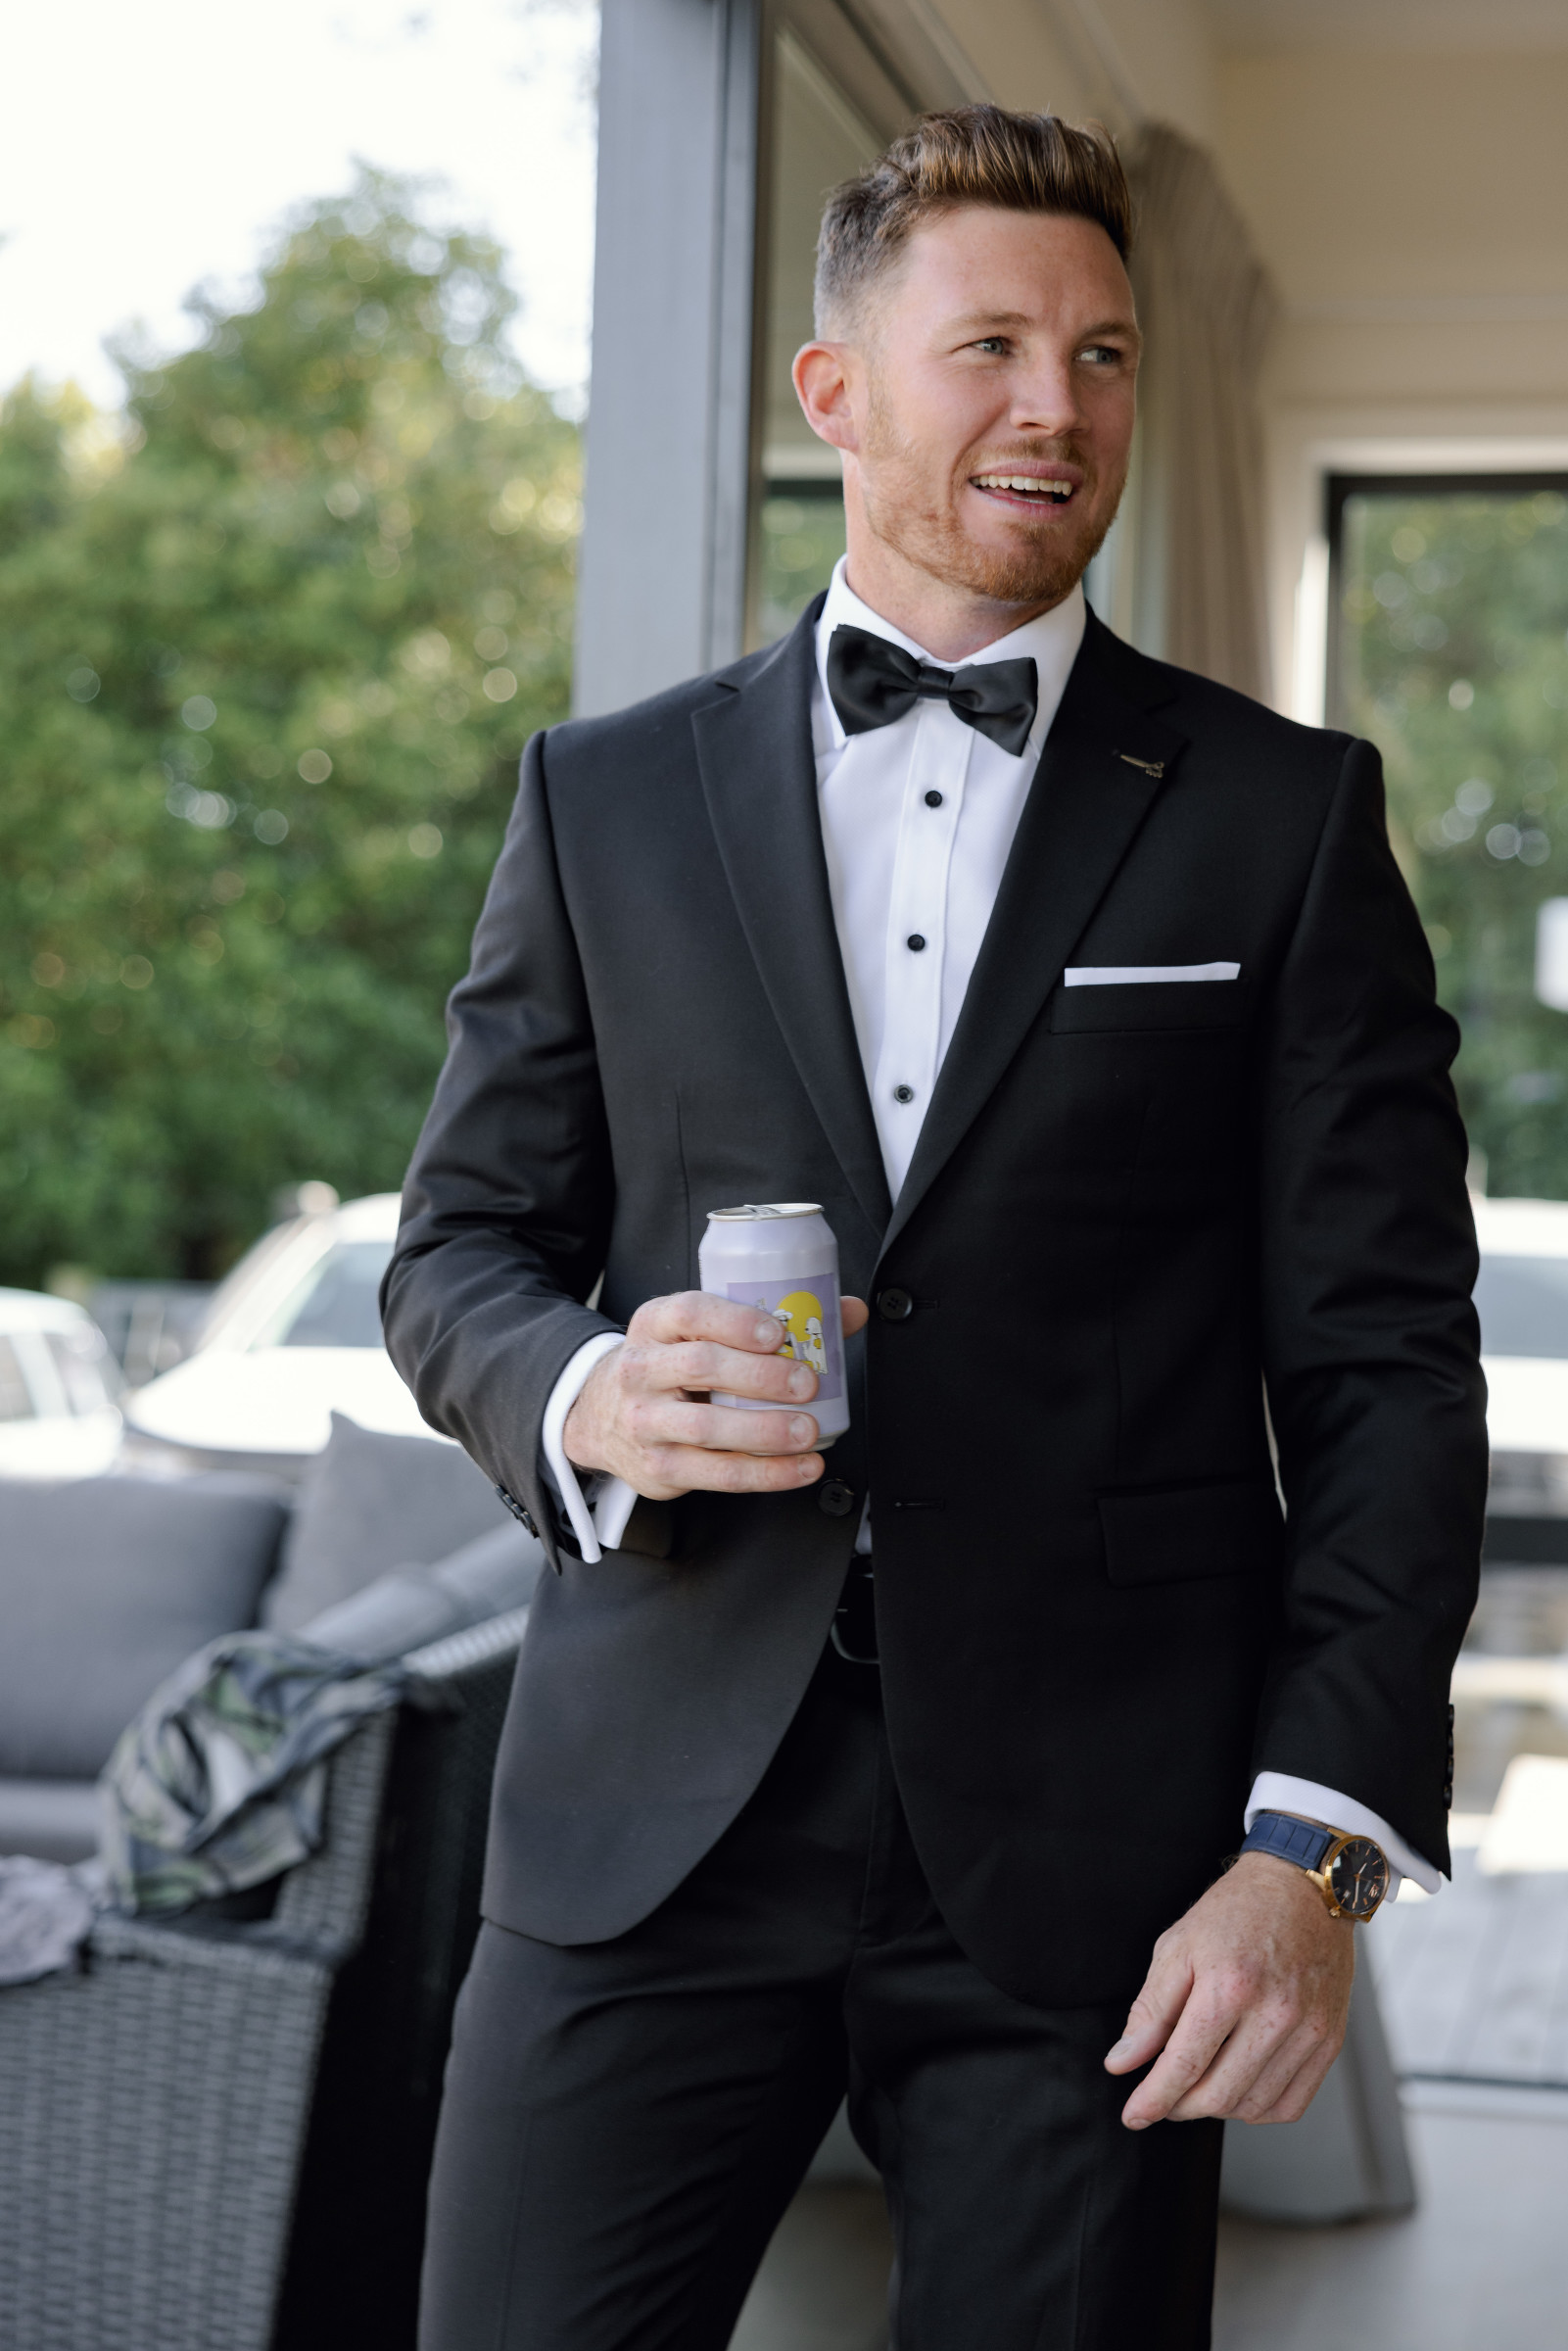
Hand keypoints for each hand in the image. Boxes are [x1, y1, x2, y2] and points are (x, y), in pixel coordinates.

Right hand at [563, 1290, 869, 1501]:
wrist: (600, 1416)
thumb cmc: (666, 1367)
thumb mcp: (694, 1333)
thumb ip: (765, 1320)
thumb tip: (845, 1312)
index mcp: (654, 1326)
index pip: (689, 1313)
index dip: (736, 1321)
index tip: (778, 1332)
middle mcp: (642, 1370)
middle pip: (702, 1367)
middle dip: (761, 1376)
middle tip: (805, 1383)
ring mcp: (646, 1422)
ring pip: (708, 1428)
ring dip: (767, 1431)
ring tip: (808, 1431)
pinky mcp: (660, 1467)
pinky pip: (718, 1474)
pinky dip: (767, 1473)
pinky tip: (800, 1467)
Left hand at [1104, 1851, 1354, 2128]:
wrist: (1303, 1887)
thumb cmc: (1237, 1911)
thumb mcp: (1177, 1947)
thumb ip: (1149, 2010)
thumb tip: (1123, 2062)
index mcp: (1229, 1985)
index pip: (1184, 2066)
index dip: (1153, 2099)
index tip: (1134, 2115)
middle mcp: (1275, 2012)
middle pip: (1218, 2095)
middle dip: (1180, 2106)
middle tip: (1163, 2095)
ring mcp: (1309, 2030)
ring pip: (1253, 2106)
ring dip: (1217, 2107)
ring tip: (1199, 2084)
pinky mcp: (1330, 2041)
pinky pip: (1290, 2104)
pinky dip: (1258, 2108)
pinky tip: (1238, 2086)